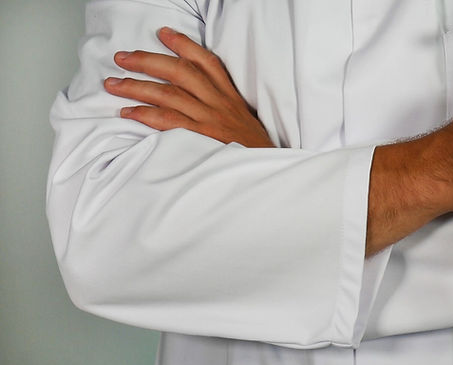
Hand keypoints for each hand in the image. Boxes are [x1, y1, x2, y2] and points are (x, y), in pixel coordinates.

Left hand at [104, 27, 273, 146]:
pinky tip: (128, 112)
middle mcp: (218, 103)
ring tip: (113, 84)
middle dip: (147, 61)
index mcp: (229, 96)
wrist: (265, 169)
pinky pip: (168, 121)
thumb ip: (222, 105)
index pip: (206, 62)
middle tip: (122, 58)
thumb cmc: (251, 149)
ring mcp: (209, 120)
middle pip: (180, 72)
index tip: (163, 33)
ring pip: (168, 94)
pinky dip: (145, 115)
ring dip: (136, 86)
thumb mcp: (243, 119)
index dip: (183, 44)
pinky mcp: (200, 138)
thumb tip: (194, 96)